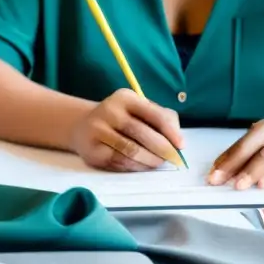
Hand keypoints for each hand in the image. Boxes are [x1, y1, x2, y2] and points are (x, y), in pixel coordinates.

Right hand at [69, 88, 184, 171]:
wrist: (83, 125)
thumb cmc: (121, 118)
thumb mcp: (139, 109)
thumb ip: (162, 118)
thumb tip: (178, 140)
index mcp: (125, 98)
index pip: (153, 114)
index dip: (170, 132)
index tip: (181, 146)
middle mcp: (109, 110)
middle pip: (142, 133)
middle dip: (161, 149)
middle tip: (172, 159)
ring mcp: (98, 130)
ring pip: (130, 150)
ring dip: (149, 160)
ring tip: (158, 163)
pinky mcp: (92, 150)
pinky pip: (119, 161)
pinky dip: (136, 166)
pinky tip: (143, 166)